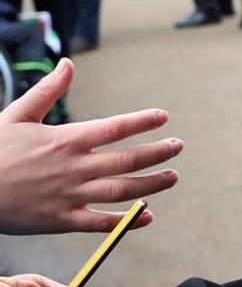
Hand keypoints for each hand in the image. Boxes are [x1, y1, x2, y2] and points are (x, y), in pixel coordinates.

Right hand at [0, 58, 180, 233]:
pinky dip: (127, 221)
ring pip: (121, 191)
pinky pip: (101, 223)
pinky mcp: (61, 221)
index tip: (164, 117)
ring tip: (172, 177)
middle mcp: (74, 168)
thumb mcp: (18, 114)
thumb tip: (68, 63)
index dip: (143, 122)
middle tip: (177, 147)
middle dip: (157, 153)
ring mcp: (70, 196)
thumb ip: (48, 90)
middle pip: (127, 160)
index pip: (115, 128)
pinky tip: (146, 216)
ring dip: (151, 185)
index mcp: (66, 139)